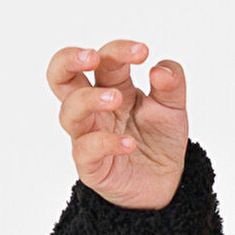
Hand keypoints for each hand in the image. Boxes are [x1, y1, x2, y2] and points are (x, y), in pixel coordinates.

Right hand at [45, 37, 188, 208]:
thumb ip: (172, 85)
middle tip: (92, 57)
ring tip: (116, 99)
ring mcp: (87, 134)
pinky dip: (106, 143)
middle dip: (69, 60)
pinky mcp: (90, 165)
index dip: (119, 50)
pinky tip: (129, 143)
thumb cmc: (160, 140)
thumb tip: (159, 69)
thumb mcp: (174, 108)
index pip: (104, 59)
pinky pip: (85, 150)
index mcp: (112, 86)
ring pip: (69, 112)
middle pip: (60, 77)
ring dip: (89, 99)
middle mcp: (93, 108)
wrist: (164, 183)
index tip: (143, 52)